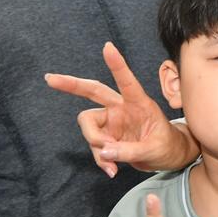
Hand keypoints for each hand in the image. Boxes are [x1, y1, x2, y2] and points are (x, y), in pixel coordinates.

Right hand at [44, 42, 195, 176]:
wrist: (168, 157)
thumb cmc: (167, 146)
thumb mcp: (154, 150)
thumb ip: (130, 151)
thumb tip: (104, 151)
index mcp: (139, 103)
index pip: (127, 81)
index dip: (117, 65)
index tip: (108, 46)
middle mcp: (121, 108)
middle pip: (93, 91)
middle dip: (71, 85)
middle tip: (49, 79)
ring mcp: (112, 121)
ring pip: (89, 126)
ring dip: (95, 144)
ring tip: (112, 162)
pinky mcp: (107, 135)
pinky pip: (95, 146)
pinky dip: (100, 158)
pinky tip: (112, 170)